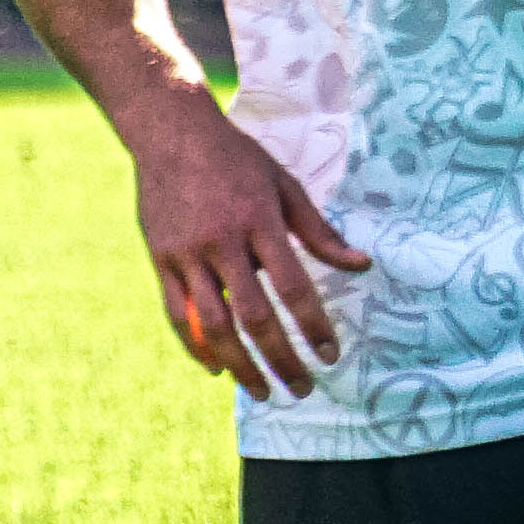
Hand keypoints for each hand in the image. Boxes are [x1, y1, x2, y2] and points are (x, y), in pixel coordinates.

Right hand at [123, 93, 374, 397]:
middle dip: (281, 359)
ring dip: (240, 365)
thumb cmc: (236, 159)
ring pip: (213, 324)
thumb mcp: (285, 186)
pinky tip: (217, 368)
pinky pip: (177, 314)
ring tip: (261, 391)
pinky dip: (196, 345)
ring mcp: (187, 253)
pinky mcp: (161, 259)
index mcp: (259, 222)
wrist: (169, 132)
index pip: (293, 287)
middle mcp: (222, 242)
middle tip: (302, 389)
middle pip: (254, 317)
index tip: (330, 355)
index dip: (314, 326)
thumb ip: (319, 231)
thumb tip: (361, 265)